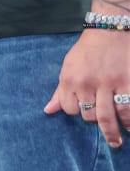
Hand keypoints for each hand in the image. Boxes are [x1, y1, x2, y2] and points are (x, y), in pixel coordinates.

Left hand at [43, 28, 128, 149]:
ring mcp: (108, 84)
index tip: (86, 111)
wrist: (112, 30)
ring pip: (108, 116)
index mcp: (70, 79)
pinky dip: (129, 120)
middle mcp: (87, 83)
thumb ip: (60, 90)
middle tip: (105, 129)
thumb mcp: (68, 67)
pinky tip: (129, 126)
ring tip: (116, 140)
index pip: (70, 109)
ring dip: (112, 131)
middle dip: (95, 122)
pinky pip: (127, 108)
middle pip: (88, 115)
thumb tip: (48, 111)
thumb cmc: (88, 50)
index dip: (78, 112)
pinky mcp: (127, 82)